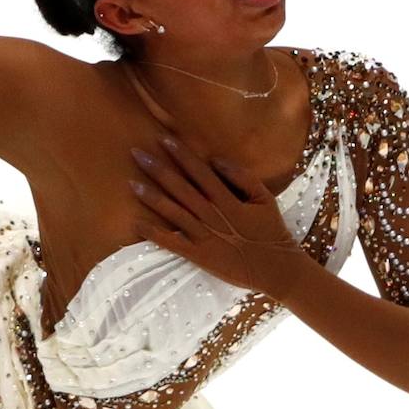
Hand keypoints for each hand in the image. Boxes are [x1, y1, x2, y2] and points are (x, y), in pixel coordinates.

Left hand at [127, 131, 309, 297]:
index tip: (163, 139)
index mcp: (228, 200)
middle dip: (158, 170)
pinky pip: (173, 243)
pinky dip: (155, 233)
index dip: (181, 155)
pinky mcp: (199, 256)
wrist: (276, 268)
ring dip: (152, 197)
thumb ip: (242, 177)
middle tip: (135, 153)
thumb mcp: (264, 199)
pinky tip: (137, 223)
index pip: (200, 172)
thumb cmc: (270, 231)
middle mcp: (213, 215)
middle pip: (181, 188)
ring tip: (132, 183)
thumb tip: (216, 159)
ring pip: (174, 213)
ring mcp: (204, 236)